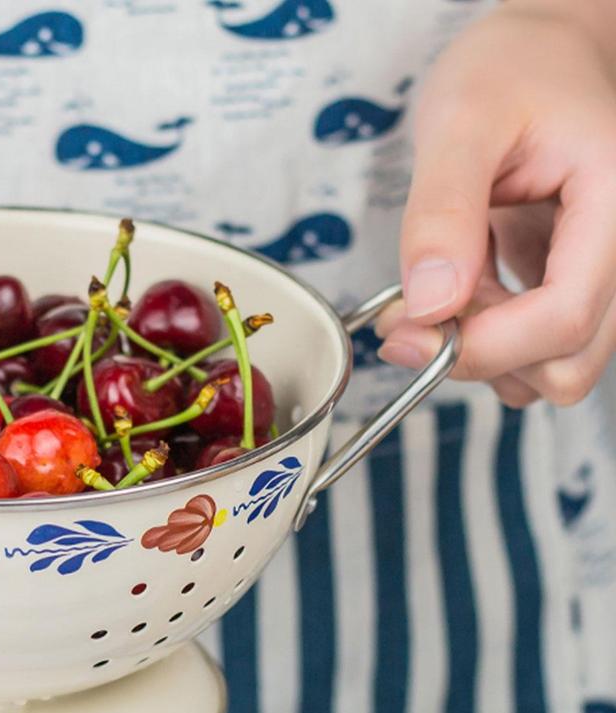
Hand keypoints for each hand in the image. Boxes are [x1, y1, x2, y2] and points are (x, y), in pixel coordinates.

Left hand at [376, 1, 615, 407]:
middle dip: (482, 358)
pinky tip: (455, 290)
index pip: (565, 318)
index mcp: (614, 206)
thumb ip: (443, 212)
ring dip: (483, 352)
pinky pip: (533, 345)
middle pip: (567, 363)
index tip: (410, 332)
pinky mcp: (567, 283)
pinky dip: (486, 336)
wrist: (537, 52)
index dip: (483, 345)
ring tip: (436, 291)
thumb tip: (430, 303)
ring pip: (550, 365)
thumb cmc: (510, 69)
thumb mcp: (461, 121)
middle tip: (412, 318)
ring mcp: (596, 274)